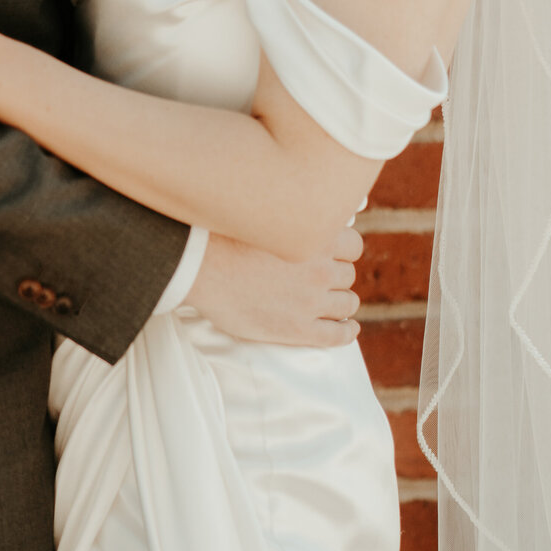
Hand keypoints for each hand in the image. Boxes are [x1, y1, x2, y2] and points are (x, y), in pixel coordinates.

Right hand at [186, 228, 362, 347]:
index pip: (353, 245)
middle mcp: (320, 269)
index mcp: (316, 238)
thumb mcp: (267, 216)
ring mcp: (311, 301)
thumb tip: (308, 216)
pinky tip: (347, 328)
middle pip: (348, 275)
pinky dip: (347, 331)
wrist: (197, 265)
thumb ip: (295, 220)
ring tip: (329, 303)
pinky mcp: (298, 329)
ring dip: (340, 302)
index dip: (343, 251)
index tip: (331, 255)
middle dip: (336, 276)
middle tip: (319, 278)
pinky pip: (337, 335)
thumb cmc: (222, 235)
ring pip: (347, 303)